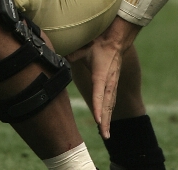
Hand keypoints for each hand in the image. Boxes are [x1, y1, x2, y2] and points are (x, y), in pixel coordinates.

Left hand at [67, 17, 139, 137]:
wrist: (115, 41)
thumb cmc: (99, 46)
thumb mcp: (86, 48)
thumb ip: (74, 54)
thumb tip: (61, 55)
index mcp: (101, 75)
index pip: (99, 94)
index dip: (98, 107)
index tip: (97, 120)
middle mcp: (108, 83)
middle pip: (107, 105)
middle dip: (105, 121)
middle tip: (104, 135)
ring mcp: (112, 85)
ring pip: (110, 106)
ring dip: (108, 120)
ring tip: (106, 135)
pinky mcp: (113, 86)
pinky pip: (111, 102)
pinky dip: (109, 114)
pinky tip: (106, 123)